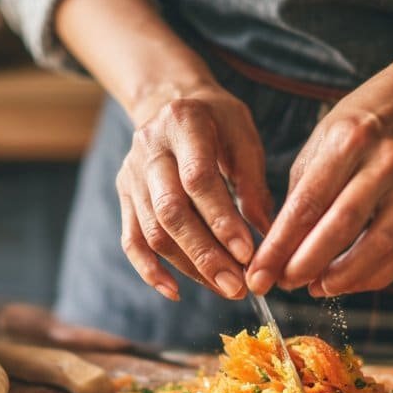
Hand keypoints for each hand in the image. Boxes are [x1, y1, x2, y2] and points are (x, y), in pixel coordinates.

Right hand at [117, 84, 271, 300]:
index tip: (248, 255)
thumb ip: (253, 182)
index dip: (222, 221)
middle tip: (236, 286)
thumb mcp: (243, 134)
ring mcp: (132, 175)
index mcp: (183, 123)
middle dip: (205, 254)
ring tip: (223, 288)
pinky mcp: (125, 196)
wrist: (168, 101)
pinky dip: (150, 270)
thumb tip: (268, 234)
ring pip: (153, 231)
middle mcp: (150, 149)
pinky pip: (131, 240)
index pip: (198, 179)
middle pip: (171, 212)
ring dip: (188, 267)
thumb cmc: (216, 120)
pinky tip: (174, 291)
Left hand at [247, 62, 392, 296]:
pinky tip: (348, 283)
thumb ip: (302, 191)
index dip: (279, 246)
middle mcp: (384, 163)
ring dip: (343, 277)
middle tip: (282, 284)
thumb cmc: (361, 122)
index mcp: (348, 141)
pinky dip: (374, 276)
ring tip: (314, 288)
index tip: (259, 274)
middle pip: (341, 226)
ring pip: (378, 245)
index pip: (306, 204)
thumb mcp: (322, 140)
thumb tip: (280, 246)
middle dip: (306, 264)